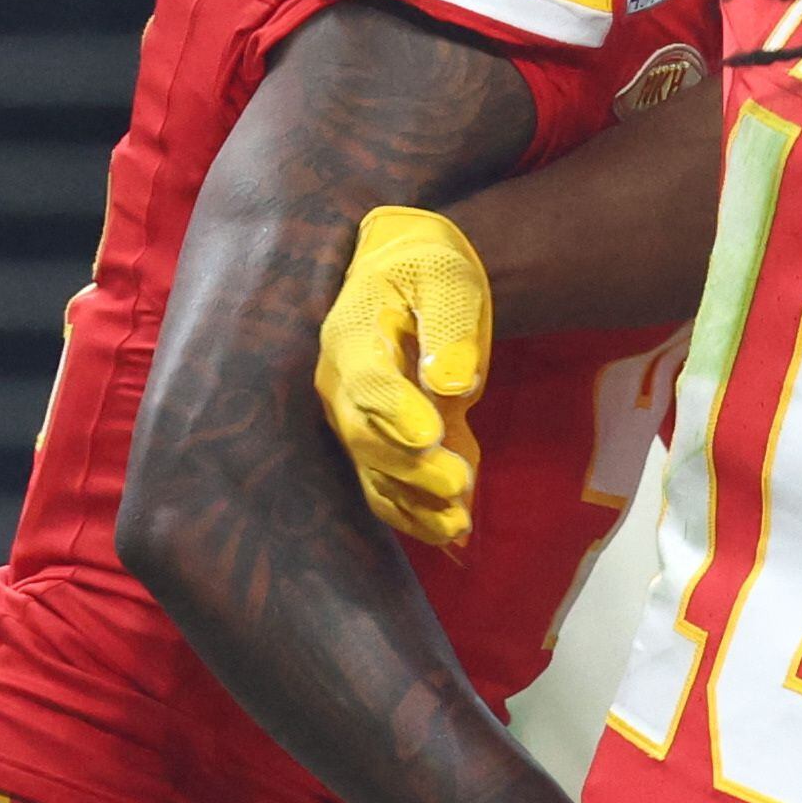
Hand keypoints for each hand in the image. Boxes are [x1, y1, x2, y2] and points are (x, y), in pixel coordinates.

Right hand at [316, 205, 496, 549]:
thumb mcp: (446, 277)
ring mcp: (359, 419)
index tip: (430, 433)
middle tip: (457, 483)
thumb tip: (453, 382)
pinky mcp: (383, 442)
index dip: (395, 411)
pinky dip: (418, 514)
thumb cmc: (426, 269)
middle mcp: (344, 386)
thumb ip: (450, 325)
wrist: (406, 273)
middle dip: (410, 466)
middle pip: (366, 437)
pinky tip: (455, 533)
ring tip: (457, 525)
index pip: (367, 382)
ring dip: (414, 504)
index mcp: (353, 337)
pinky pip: (390, 487)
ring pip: (375, 473)